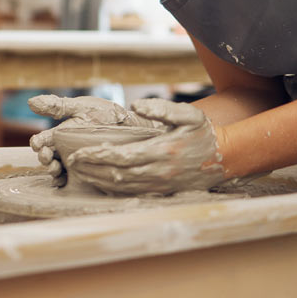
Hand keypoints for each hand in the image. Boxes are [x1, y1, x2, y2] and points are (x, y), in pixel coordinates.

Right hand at [28, 95, 160, 184]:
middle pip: (48, 158)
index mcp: (60, 134)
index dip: (38, 143)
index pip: (43, 141)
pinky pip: (73, 181)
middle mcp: (64, 150)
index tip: (37, 144)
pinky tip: (66, 182)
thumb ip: (58, 106)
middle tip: (47, 157)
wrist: (130, 126)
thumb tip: (31, 101)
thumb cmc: (105, 114)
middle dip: (45, 159)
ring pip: (58, 171)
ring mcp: (75, 162)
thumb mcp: (81, 107)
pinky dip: (66, 183)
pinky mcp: (87, 172)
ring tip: (56, 169)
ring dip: (53, 171)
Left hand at [66, 98, 225, 194]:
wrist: (225, 158)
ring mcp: (159, 184)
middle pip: (116, 174)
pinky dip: (113, 189)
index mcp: (161, 151)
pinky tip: (100, 183)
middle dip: (90, 169)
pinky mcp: (161, 191)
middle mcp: (158, 171)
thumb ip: (161, 108)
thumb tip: (135, 105)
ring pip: (121, 186)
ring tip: (80, 172)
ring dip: (98, 180)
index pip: (121, 156)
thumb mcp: (188, 114)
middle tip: (71, 163)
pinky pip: (132, 192)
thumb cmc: (204, 133)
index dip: (96, 156)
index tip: (78, 153)